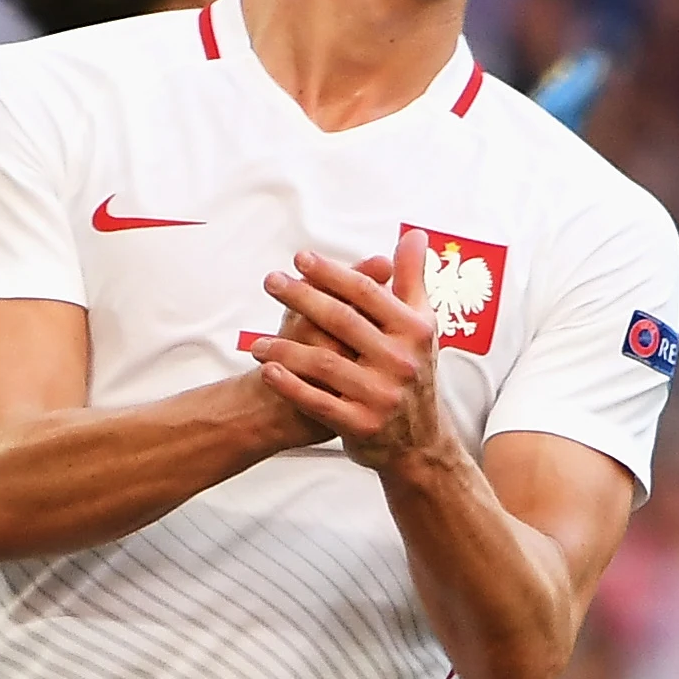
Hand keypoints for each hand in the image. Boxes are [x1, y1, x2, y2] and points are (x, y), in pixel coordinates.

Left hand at [250, 224, 450, 472]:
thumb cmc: (414, 374)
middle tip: (271, 282)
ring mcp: (382, 395)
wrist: (420, 443)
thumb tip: (415, 234)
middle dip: (302, 298)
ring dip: (285, 348)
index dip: (331, 273)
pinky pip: (318, 402)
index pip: (367, 293)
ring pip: (325, 363)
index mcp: (415, 331)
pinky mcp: (362, 425)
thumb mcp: (422, 327)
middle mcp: (401, 362)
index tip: (300, 259)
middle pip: (342, 321)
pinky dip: (291, 386)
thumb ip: (412, 280)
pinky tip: (266, 370)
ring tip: (255, 339)